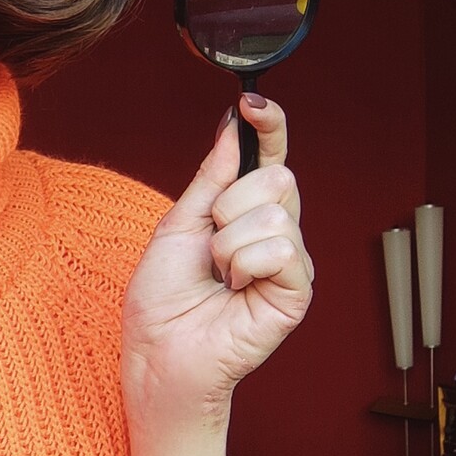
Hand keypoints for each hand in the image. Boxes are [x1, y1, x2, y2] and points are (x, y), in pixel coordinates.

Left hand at [121, 93, 313, 431]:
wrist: (157, 353)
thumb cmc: (162, 300)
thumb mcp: (178, 224)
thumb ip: (210, 177)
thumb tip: (233, 126)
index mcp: (245, 213)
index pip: (271, 157)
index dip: (271, 126)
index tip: (254, 103)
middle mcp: (276, 233)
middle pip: (277, 178)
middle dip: (228, 206)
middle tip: (210, 246)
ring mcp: (291, 262)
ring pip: (274, 213)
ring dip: (228, 244)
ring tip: (219, 276)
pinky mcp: (298, 292)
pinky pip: (282, 249)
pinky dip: (245, 265)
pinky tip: (235, 290)